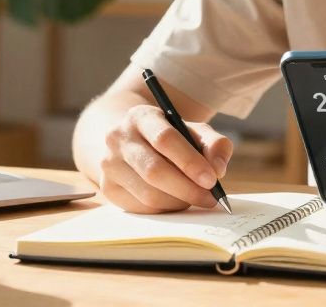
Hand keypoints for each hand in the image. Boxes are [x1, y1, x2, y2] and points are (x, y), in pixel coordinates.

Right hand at [98, 104, 232, 213]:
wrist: (131, 140)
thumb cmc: (170, 137)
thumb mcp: (193, 131)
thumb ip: (214, 144)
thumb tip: (218, 169)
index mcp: (140, 116)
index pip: (165, 140)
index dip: (190, 162)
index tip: (212, 180)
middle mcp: (118, 138)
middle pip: (154, 170)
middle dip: (187, 188)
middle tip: (211, 199)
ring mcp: (109, 164)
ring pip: (148, 194)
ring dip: (179, 201)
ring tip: (195, 197)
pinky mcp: (108, 188)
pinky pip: (142, 208)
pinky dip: (165, 209)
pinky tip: (176, 200)